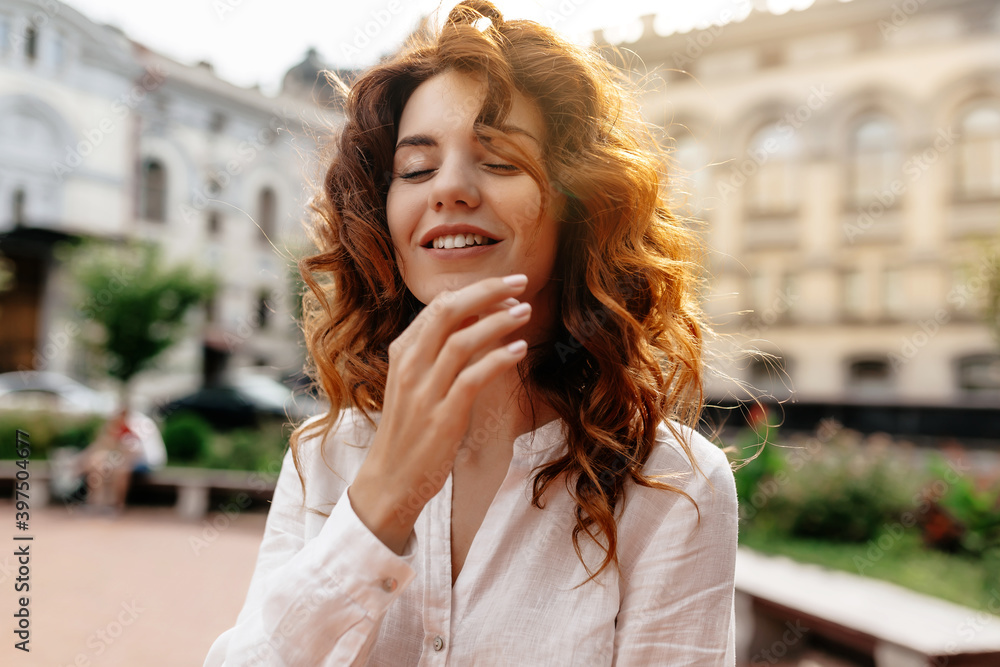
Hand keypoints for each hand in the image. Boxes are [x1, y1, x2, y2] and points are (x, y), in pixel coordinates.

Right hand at [348, 274, 532, 553]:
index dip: (474, 290)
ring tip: (525, 312)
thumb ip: (435, 351)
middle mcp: (410, 365)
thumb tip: (470, 320)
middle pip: (449, 311)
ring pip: (463, 340)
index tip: (503, 287)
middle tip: (520, 282)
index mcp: (403, 352)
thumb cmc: (409, 429)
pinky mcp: (443, 417)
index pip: (438, 305)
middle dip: (488, 291)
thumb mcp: (413, 382)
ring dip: (499, 321)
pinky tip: (519, 350)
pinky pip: (474, 378)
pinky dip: (499, 359)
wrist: (390, 479)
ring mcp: (425, 391)